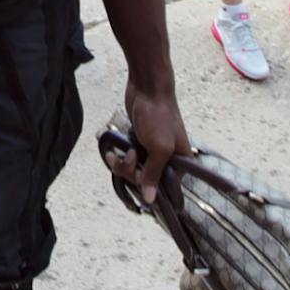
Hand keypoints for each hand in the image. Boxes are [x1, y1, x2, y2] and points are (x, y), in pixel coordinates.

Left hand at [107, 80, 192, 206]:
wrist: (147, 88)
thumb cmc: (159, 117)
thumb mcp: (160, 148)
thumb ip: (154, 174)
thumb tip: (151, 201)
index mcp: (180, 163)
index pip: (163, 188)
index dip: (147, 186)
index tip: (138, 175)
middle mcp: (167, 159)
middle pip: (145, 180)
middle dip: (130, 172)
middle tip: (128, 157)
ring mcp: (151, 150)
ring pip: (133, 170)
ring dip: (121, 165)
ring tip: (115, 154)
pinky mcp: (138, 141)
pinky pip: (126, 158)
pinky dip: (117, 155)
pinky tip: (110, 149)